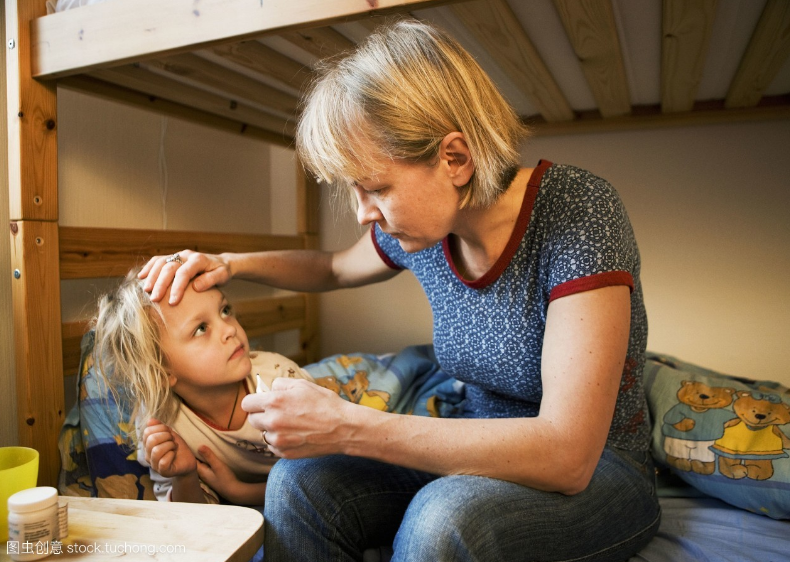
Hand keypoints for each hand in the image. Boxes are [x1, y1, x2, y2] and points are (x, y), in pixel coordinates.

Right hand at [138, 250, 231, 303]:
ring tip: (146, 290)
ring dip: (152, 276)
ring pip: (161, 262)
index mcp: (199, 259)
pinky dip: (149, 267)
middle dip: (161, 284)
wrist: (221, 263)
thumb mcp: (222, 276)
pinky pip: (158, 260)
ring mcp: (178, 255)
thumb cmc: (221, 271)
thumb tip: (196, 286)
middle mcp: (186, 255)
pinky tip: (142, 276)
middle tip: (154, 299)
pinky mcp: (173, 257)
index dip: (177, 287)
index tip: (172, 302)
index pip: (184, 272)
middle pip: (169, 267)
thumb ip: (211, 280)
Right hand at [142, 419, 196, 477]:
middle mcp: (148, 455)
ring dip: (170, 445)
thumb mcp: (170, 434)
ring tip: (174, 447)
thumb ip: (160, 427)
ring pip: (156, 450)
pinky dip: (172, 455)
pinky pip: (163, 461)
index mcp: (148, 445)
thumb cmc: (178, 448)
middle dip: (166, 436)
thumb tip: (150, 420)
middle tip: (173, 440)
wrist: (188, 461)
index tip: (169, 432)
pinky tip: (174, 455)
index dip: (161, 428)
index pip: (147, 432)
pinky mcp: (163, 472)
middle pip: (151, 440)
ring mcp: (154, 465)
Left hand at [194, 446, 245, 503]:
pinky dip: (207, 462)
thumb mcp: (217, 465)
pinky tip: (211, 459)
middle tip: (197, 443)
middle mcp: (202, 474)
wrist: (233, 491)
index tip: (192, 443)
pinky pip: (207, 467)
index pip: (193, 460)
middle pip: (197, 462)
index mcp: (201, 471)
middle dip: (197, 454)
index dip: (191, 452)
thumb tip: (199, 446)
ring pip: (202, 465)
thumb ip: (209, 456)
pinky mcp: (212, 477)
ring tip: (204, 448)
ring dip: (203, 458)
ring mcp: (207, 477)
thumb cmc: (225, 478)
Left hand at [241, 378, 355, 458]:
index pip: (246, 404)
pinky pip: (273, 446)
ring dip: (272, 429)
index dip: (254, 401)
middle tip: (278, 413)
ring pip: (263, 434)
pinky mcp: (284, 453)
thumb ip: (280, 384)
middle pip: (252, 420)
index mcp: (274, 402)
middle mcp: (272, 422)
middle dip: (262, 415)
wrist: (342, 428)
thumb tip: (268, 389)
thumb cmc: (325, 404)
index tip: (261, 403)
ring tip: (291, 425)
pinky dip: (280, 441)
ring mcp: (278, 440)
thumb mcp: (303, 385)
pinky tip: (295, 435)